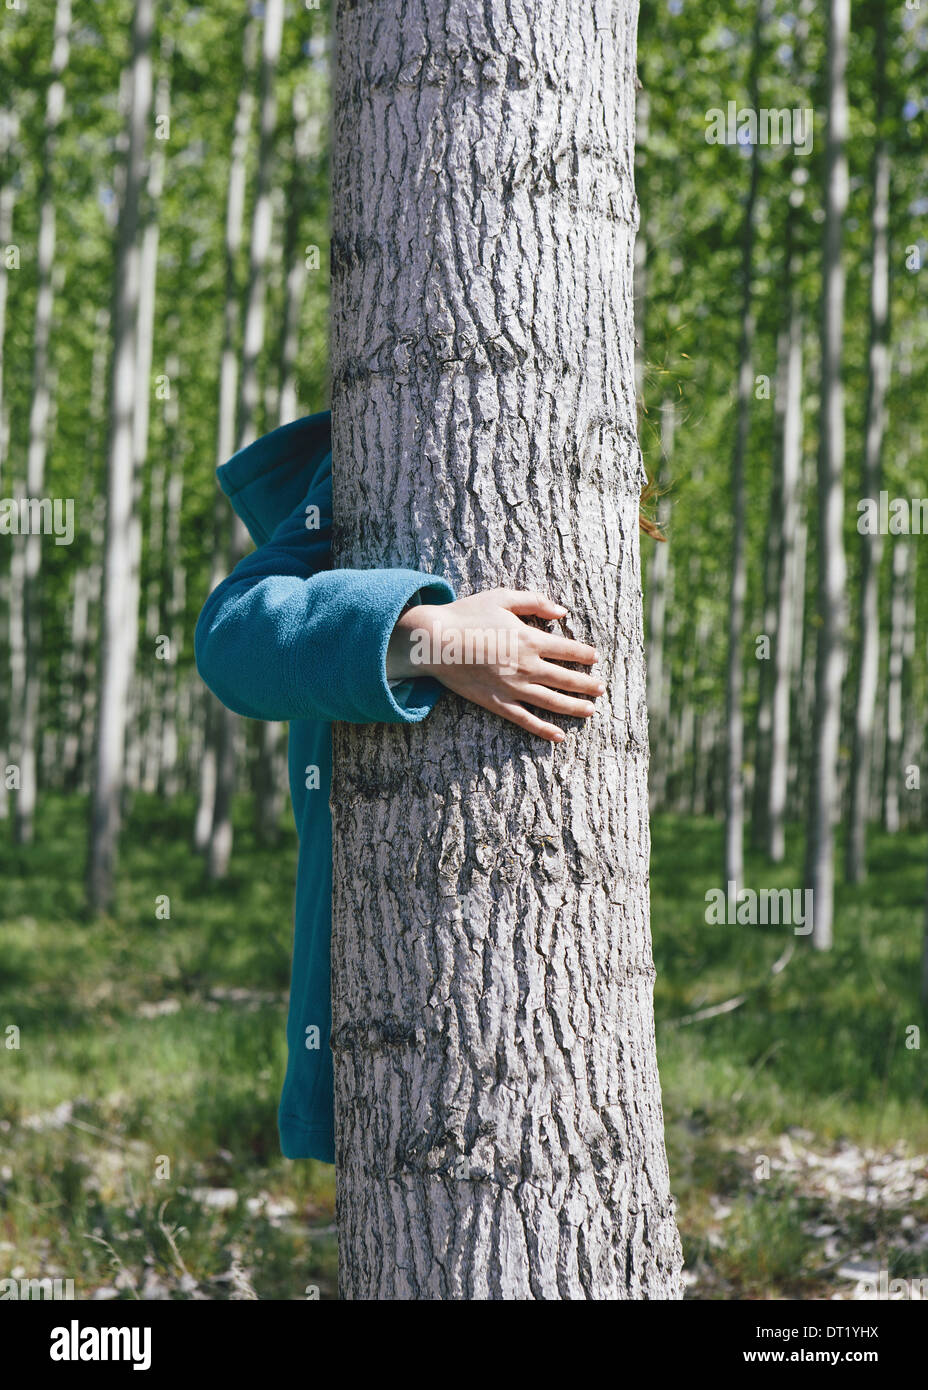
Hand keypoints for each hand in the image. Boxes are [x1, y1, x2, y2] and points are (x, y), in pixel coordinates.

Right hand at [386, 588, 604, 741]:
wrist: (434, 641)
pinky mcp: (496, 702)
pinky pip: (525, 719)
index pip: (568, 649)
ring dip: (574, 707)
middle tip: (601, 688)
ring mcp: (512, 687)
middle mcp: (526, 666)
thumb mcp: (502, 597)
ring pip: (551, 701)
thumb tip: (562, 611)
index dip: (585, 654)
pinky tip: (559, 736)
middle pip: (565, 678)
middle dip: (587, 684)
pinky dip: (543, 729)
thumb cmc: (467, 614)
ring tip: (590, 710)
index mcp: (529, 638)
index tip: (595, 658)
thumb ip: (534, 601)